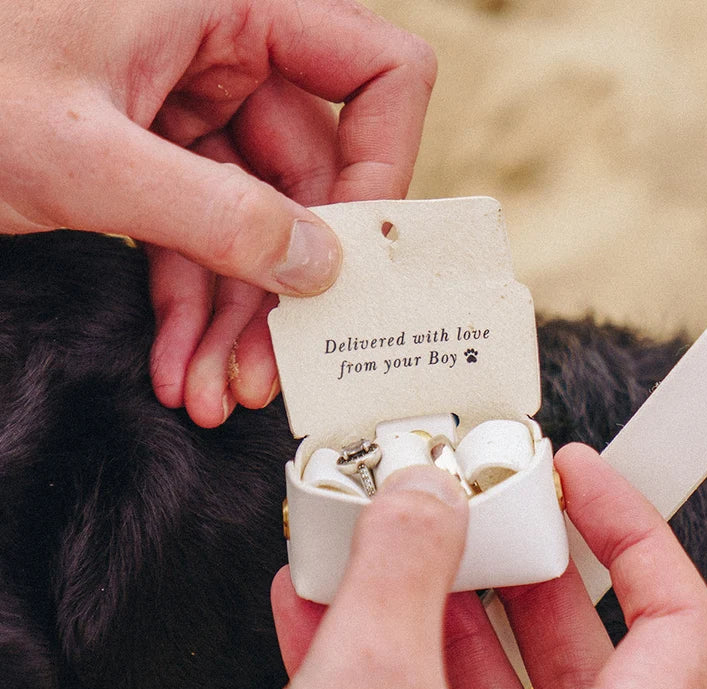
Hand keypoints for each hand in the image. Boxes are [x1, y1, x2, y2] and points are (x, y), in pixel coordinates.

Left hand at [0, 0, 434, 425]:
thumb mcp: (80, 153)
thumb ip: (214, 213)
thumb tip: (318, 266)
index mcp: (231, 2)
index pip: (377, 74)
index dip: (384, 168)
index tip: (357, 258)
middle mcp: (226, 51)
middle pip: (311, 182)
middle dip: (284, 288)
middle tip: (270, 367)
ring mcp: (193, 107)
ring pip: (256, 226)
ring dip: (238, 319)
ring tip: (215, 389)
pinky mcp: (158, 155)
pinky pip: (202, 239)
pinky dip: (193, 306)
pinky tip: (181, 362)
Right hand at [217, 444, 706, 688]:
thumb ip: (401, 570)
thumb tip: (424, 494)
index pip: (676, 627)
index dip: (636, 534)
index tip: (582, 481)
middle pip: (566, 637)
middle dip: (509, 557)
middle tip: (471, 505)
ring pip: (477, 666)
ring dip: (425, 592)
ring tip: (383, 539)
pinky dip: (370, 637)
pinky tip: (321, 598)